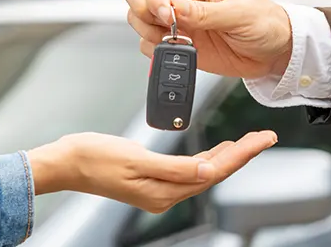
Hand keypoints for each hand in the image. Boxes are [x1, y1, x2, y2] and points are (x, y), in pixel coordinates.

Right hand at [27, 131, 277, 212]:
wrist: (65, 163)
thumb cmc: (94, 157)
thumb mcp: (135, 159)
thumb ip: (174, 168)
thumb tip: (209, 172)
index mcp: (164, 192)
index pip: (214, 172)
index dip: (242, 155)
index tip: (262, 139)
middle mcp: (165, 195)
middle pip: (214, 173)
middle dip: (241, 154)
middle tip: (265, 137)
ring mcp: (158, 189)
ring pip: (203, 172)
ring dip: (226, 156)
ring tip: (248, 142)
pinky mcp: (151, 180)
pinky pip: (188, 171)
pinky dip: (205, 159)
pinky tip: (214, 152)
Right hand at [125, 0, 292, 77]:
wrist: (275, 52)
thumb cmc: (265, 23)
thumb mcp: (238, 14)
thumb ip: (204, 13)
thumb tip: (174, 8)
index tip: (167, 17)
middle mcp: (182, 1)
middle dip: (144, 14)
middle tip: (163, 29)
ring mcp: (178, 24)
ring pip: (140, 23)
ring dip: (149, 34)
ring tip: (175, 41)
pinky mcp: (181, 46)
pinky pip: (152, 47)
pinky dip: (157, 53)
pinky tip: (179, 52)